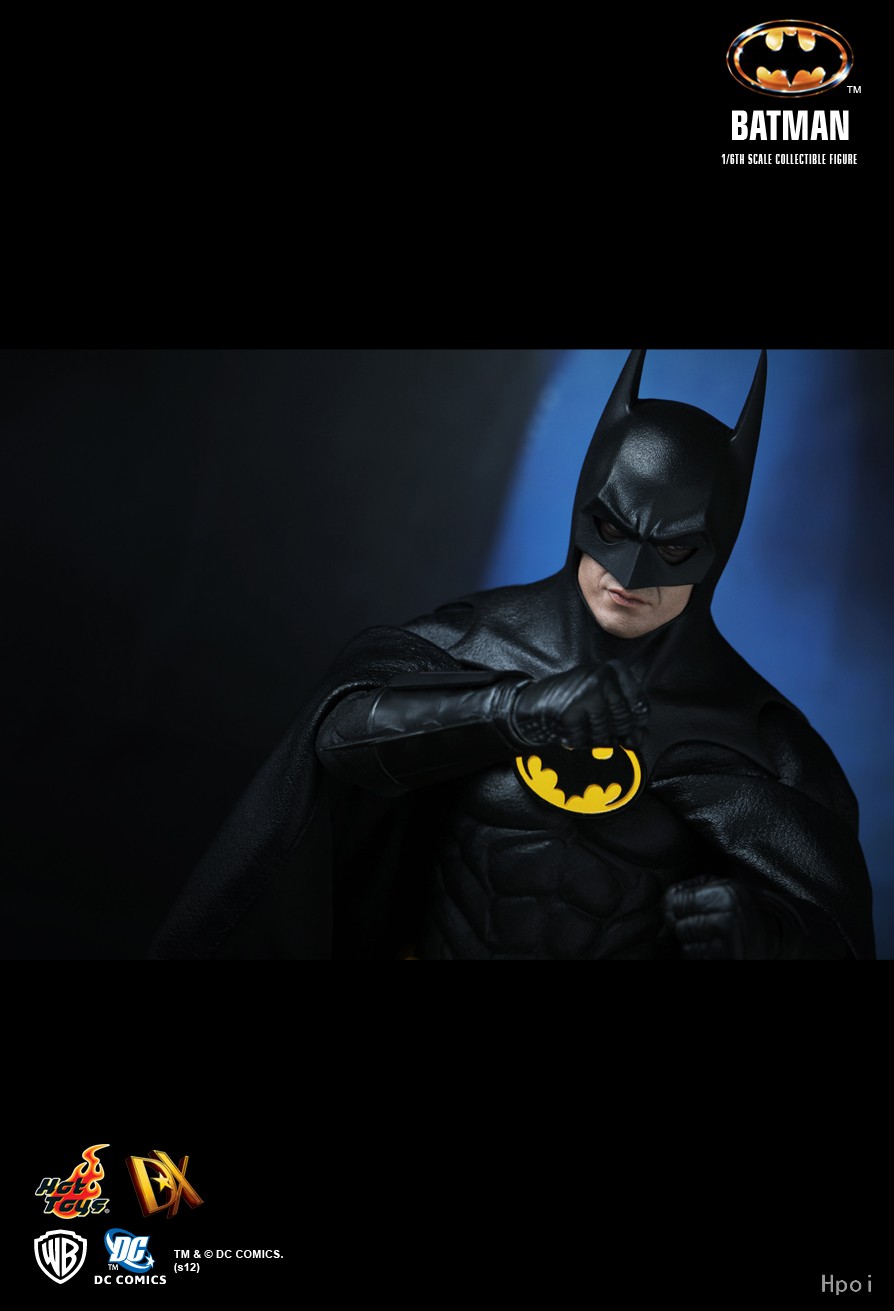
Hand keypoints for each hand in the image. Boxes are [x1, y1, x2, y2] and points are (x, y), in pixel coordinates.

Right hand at [505, 662, 648, 748]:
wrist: (535, 701)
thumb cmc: (572, 700)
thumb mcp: (603, 699)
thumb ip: (625, 717)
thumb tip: (639, 739)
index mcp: (615, 670)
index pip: (641, 707)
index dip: (633, 724)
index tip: (619, 724)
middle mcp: (603, 677)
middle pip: (625, 723)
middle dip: (610, 733)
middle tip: (592, 722)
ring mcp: (586, 693)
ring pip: (606, 736)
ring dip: (591, 738)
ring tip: (580, 723)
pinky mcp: (570, 711)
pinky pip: (584, 742)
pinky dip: (575, 741)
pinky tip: (569, 726)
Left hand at [661, 876, 782, 959]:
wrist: (776, 936)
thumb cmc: (742, 908)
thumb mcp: (725, 886)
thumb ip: (693, 887)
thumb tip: (666, 899)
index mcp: (726, 894)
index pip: (676, 900)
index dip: (675, 905)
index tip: (686, 908)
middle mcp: (727, 918)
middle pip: (678, 924)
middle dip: (685, 924)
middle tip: (704, 923)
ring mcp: (727, 943)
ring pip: (685, 942)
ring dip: (693, 941)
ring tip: (713, 935)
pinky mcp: (726, 959)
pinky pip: (694, 957)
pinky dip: (700, 953)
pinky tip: (716, 947)